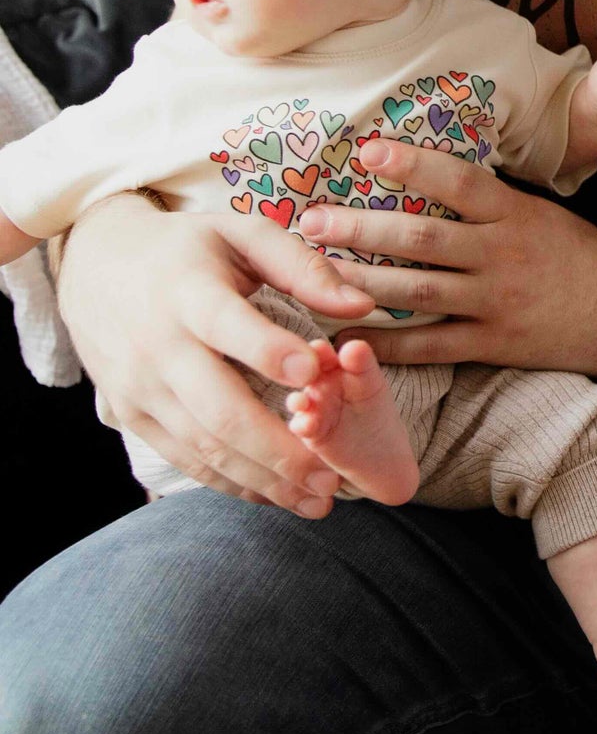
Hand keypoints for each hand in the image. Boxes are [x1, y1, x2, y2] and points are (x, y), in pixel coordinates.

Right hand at [57, 195, 374, 511]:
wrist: (95, 264)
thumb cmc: (188, 247)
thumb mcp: (242, 234)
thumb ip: (304, 268)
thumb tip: (363, 306)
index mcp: (187, 293)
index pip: (228, 326)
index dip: (270, 351)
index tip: (316, 373)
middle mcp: (158, 347)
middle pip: (217, 408)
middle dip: (278, 447)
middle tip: (331, 477)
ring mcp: (139, 388)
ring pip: (203, 445)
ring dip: (261, 478)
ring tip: (315, 500)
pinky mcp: (131, 415)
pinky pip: (183, 457)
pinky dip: (228, 481)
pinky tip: (272, 495)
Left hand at [294, 138, 596, 374]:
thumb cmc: (585, 258)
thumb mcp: (545, 214)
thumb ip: (494, 203)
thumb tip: (436, 178)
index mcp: (516, 214)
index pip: (457, 181)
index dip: (411, 164)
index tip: (367, 152)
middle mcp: (502, 254)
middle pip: (421, 237)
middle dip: (361, 228)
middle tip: (312, 220)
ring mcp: (496, 301)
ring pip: (416, 289)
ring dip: (360, 279)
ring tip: (313, 271)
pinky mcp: (493, 342)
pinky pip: (430, 343)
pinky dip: (386, 341)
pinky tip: (347, 334)